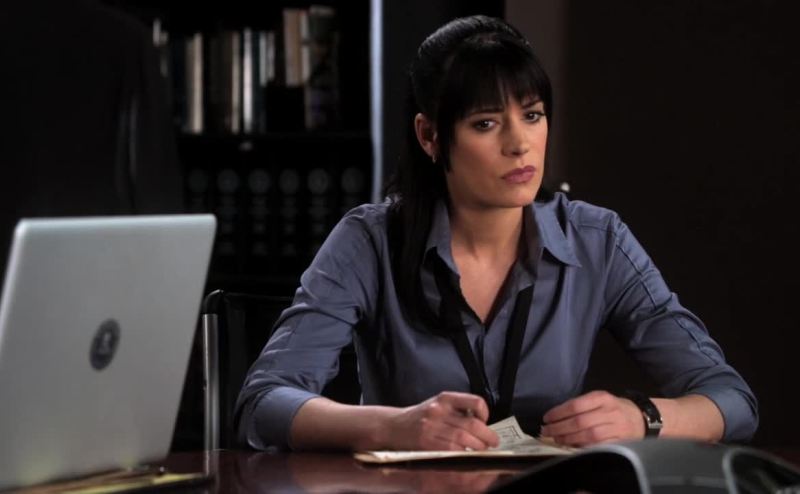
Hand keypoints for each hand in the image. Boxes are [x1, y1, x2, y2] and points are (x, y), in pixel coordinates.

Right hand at [379, 391, 498, 450]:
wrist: (394, 426)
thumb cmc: (420, 417)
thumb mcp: (438, 405)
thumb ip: (457, 410)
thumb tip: (482, 424)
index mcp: (445, 398)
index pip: (474, 402)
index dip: (485, 413)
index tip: (486, 421)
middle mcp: (439, 410)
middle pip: (472, 424)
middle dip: (487, 436)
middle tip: (492, 443)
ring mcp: (432, 427)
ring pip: (464, 439)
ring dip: (477, 448)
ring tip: (481, 451)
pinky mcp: (426, 443)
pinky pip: (451, 450)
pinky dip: (463, 455)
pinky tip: (466, 457)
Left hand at [540, 390, 644, 446]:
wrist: (642, 418)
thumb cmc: (614, 409)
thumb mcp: (600, 400)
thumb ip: (581, 406)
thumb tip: (556, 417)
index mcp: (602, 398)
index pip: (576, 405)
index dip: (558, 413)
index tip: (546, 418)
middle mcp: (610, 412)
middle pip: (580, 422)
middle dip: (560, 428)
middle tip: (546, 432)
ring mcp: (617, 427)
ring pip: (589, 435)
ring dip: (569, 439)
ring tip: (557, 439)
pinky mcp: (622, 442)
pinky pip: (599, 446)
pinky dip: (584, 447)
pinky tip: (573, 447)